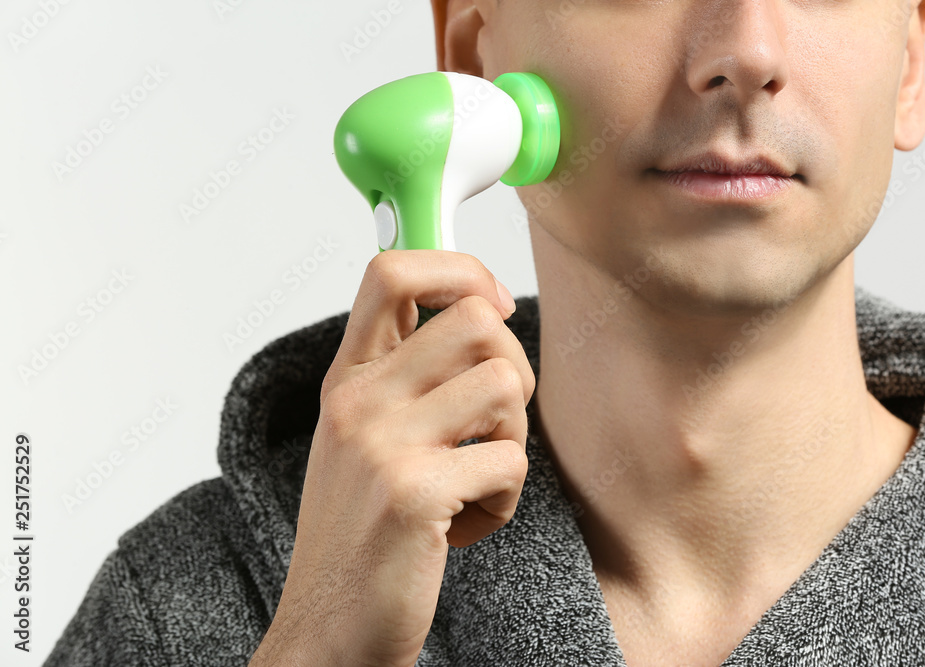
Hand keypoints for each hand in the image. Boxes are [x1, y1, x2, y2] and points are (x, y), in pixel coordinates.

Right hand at [249, 249, 534, 666]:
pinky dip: (505, 498)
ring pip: (506, 384)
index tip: (492, 302)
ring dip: (512, 438)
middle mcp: (359, 400)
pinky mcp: (414, 494)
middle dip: (514, 368)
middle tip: (493, 422)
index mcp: (348, 379)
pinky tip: (467, 523)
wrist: (327, 629)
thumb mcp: (362, 437)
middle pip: (478, 320)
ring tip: (476, 477)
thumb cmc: (359, 532)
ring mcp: (382, 445)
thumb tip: (481, 308)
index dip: (461, 269)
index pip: (392, 269)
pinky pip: (510, 460)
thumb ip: (404, 374)